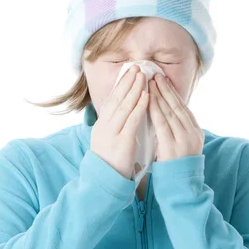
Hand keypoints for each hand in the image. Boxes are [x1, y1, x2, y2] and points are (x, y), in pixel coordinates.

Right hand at [90, 65, 149, 179]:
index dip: (121, 84)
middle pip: (117, 98)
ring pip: (124, 106)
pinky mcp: (122, 142)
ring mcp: (112, 133)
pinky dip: (139, 106)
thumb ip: (115, 126)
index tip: (129, 71)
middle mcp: (104, 126)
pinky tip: (146, 96)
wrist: (104, 182)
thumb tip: (124, 112)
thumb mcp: (109, 140)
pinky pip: (132, 120)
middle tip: (137, 66)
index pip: (112, 99)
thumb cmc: (110, 162)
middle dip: (128, 81)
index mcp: (102, 125)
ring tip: (143, 75)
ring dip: (134, 89)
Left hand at [148, 73, 203, 161]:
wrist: (182, 187)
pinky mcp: (173, 146)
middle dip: (165, 89)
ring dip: (159, 95)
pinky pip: (162, 123)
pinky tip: (148, 99)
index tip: (163, 79)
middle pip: (177, 105)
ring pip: (170, 111)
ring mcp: (184, 139)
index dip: (172, 92)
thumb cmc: (177, 166)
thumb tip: (166, 113)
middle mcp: (192, 133)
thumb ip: (177, 130)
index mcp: (196, 131)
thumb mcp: (181, 145)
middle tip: (155, 74)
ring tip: (149, 82)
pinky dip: (155, 109)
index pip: (182, 107)